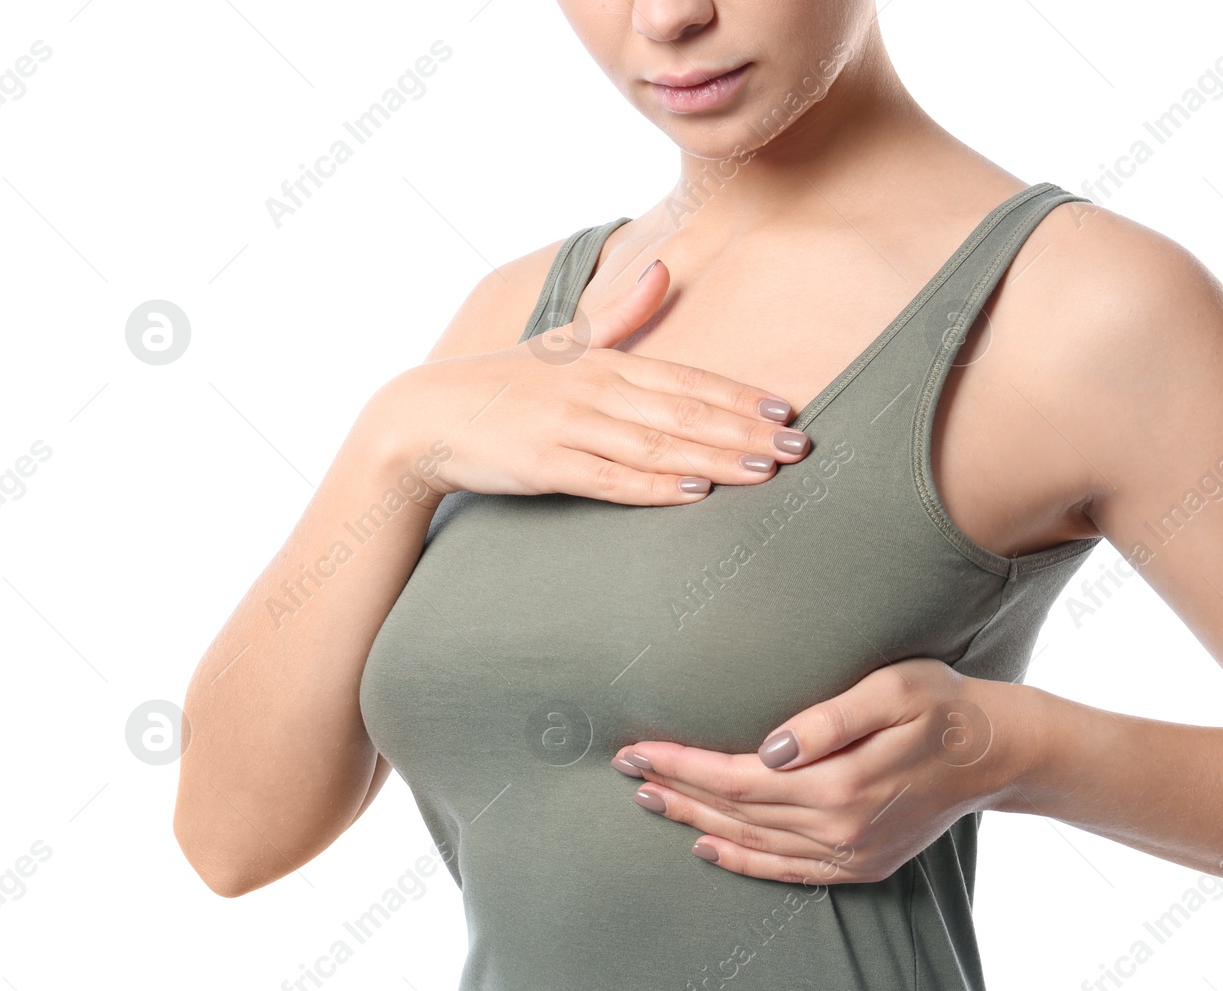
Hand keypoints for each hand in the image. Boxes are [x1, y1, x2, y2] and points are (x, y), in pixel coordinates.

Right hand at [362, 259, 811, 504]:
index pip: (686, 378)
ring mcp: (568, 427)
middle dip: (746, 429)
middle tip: (802, 446)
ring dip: (716, 457)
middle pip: (684, 410)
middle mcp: (593, 390)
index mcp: (603, 362)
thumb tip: (661, 267)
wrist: (420, 418)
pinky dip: (654, 485)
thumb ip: (619, 315)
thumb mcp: (560, 342)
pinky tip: (694, 491)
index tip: (789, 408)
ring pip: (657, 444)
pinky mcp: (544, 465)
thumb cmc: (499, 385)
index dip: (740, 395)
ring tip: (767, 469)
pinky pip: (609, 479)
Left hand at [610, 658, 1012, 883]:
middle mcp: (839, 828)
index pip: (738, 777)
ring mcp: (850, 853)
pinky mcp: (861, 864)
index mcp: (840, 783)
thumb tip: (771, 748)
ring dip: (698, 821)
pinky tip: (709, 848)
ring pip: (753, 842)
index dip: (685, 763)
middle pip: (736, 811)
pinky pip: (786, 871)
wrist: (999, 753)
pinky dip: (743, 861)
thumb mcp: (895, 690)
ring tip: (654, 801)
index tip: (640, 748)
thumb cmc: (944, 707)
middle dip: (678, 788)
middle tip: (627, 769)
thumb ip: (831, 718)